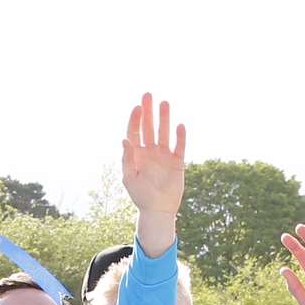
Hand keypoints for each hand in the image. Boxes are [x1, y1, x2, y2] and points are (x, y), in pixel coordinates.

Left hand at [121, 93, 185, 214]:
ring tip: (165, 103)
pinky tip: (180, 125)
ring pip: (164, 132)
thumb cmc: (140, 196)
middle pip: (149, 127)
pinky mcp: (177, 162)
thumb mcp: (129, 178)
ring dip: (164, 118)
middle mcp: (150, 151)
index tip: (137, 107)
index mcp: (136, 154)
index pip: (134, 132)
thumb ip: (127, 158)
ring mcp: (164, 155)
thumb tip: (124, 139)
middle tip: (148, 95)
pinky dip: (180, 136)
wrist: (157, 209)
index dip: (135, 119)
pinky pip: (179, 146)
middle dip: (148, 111)